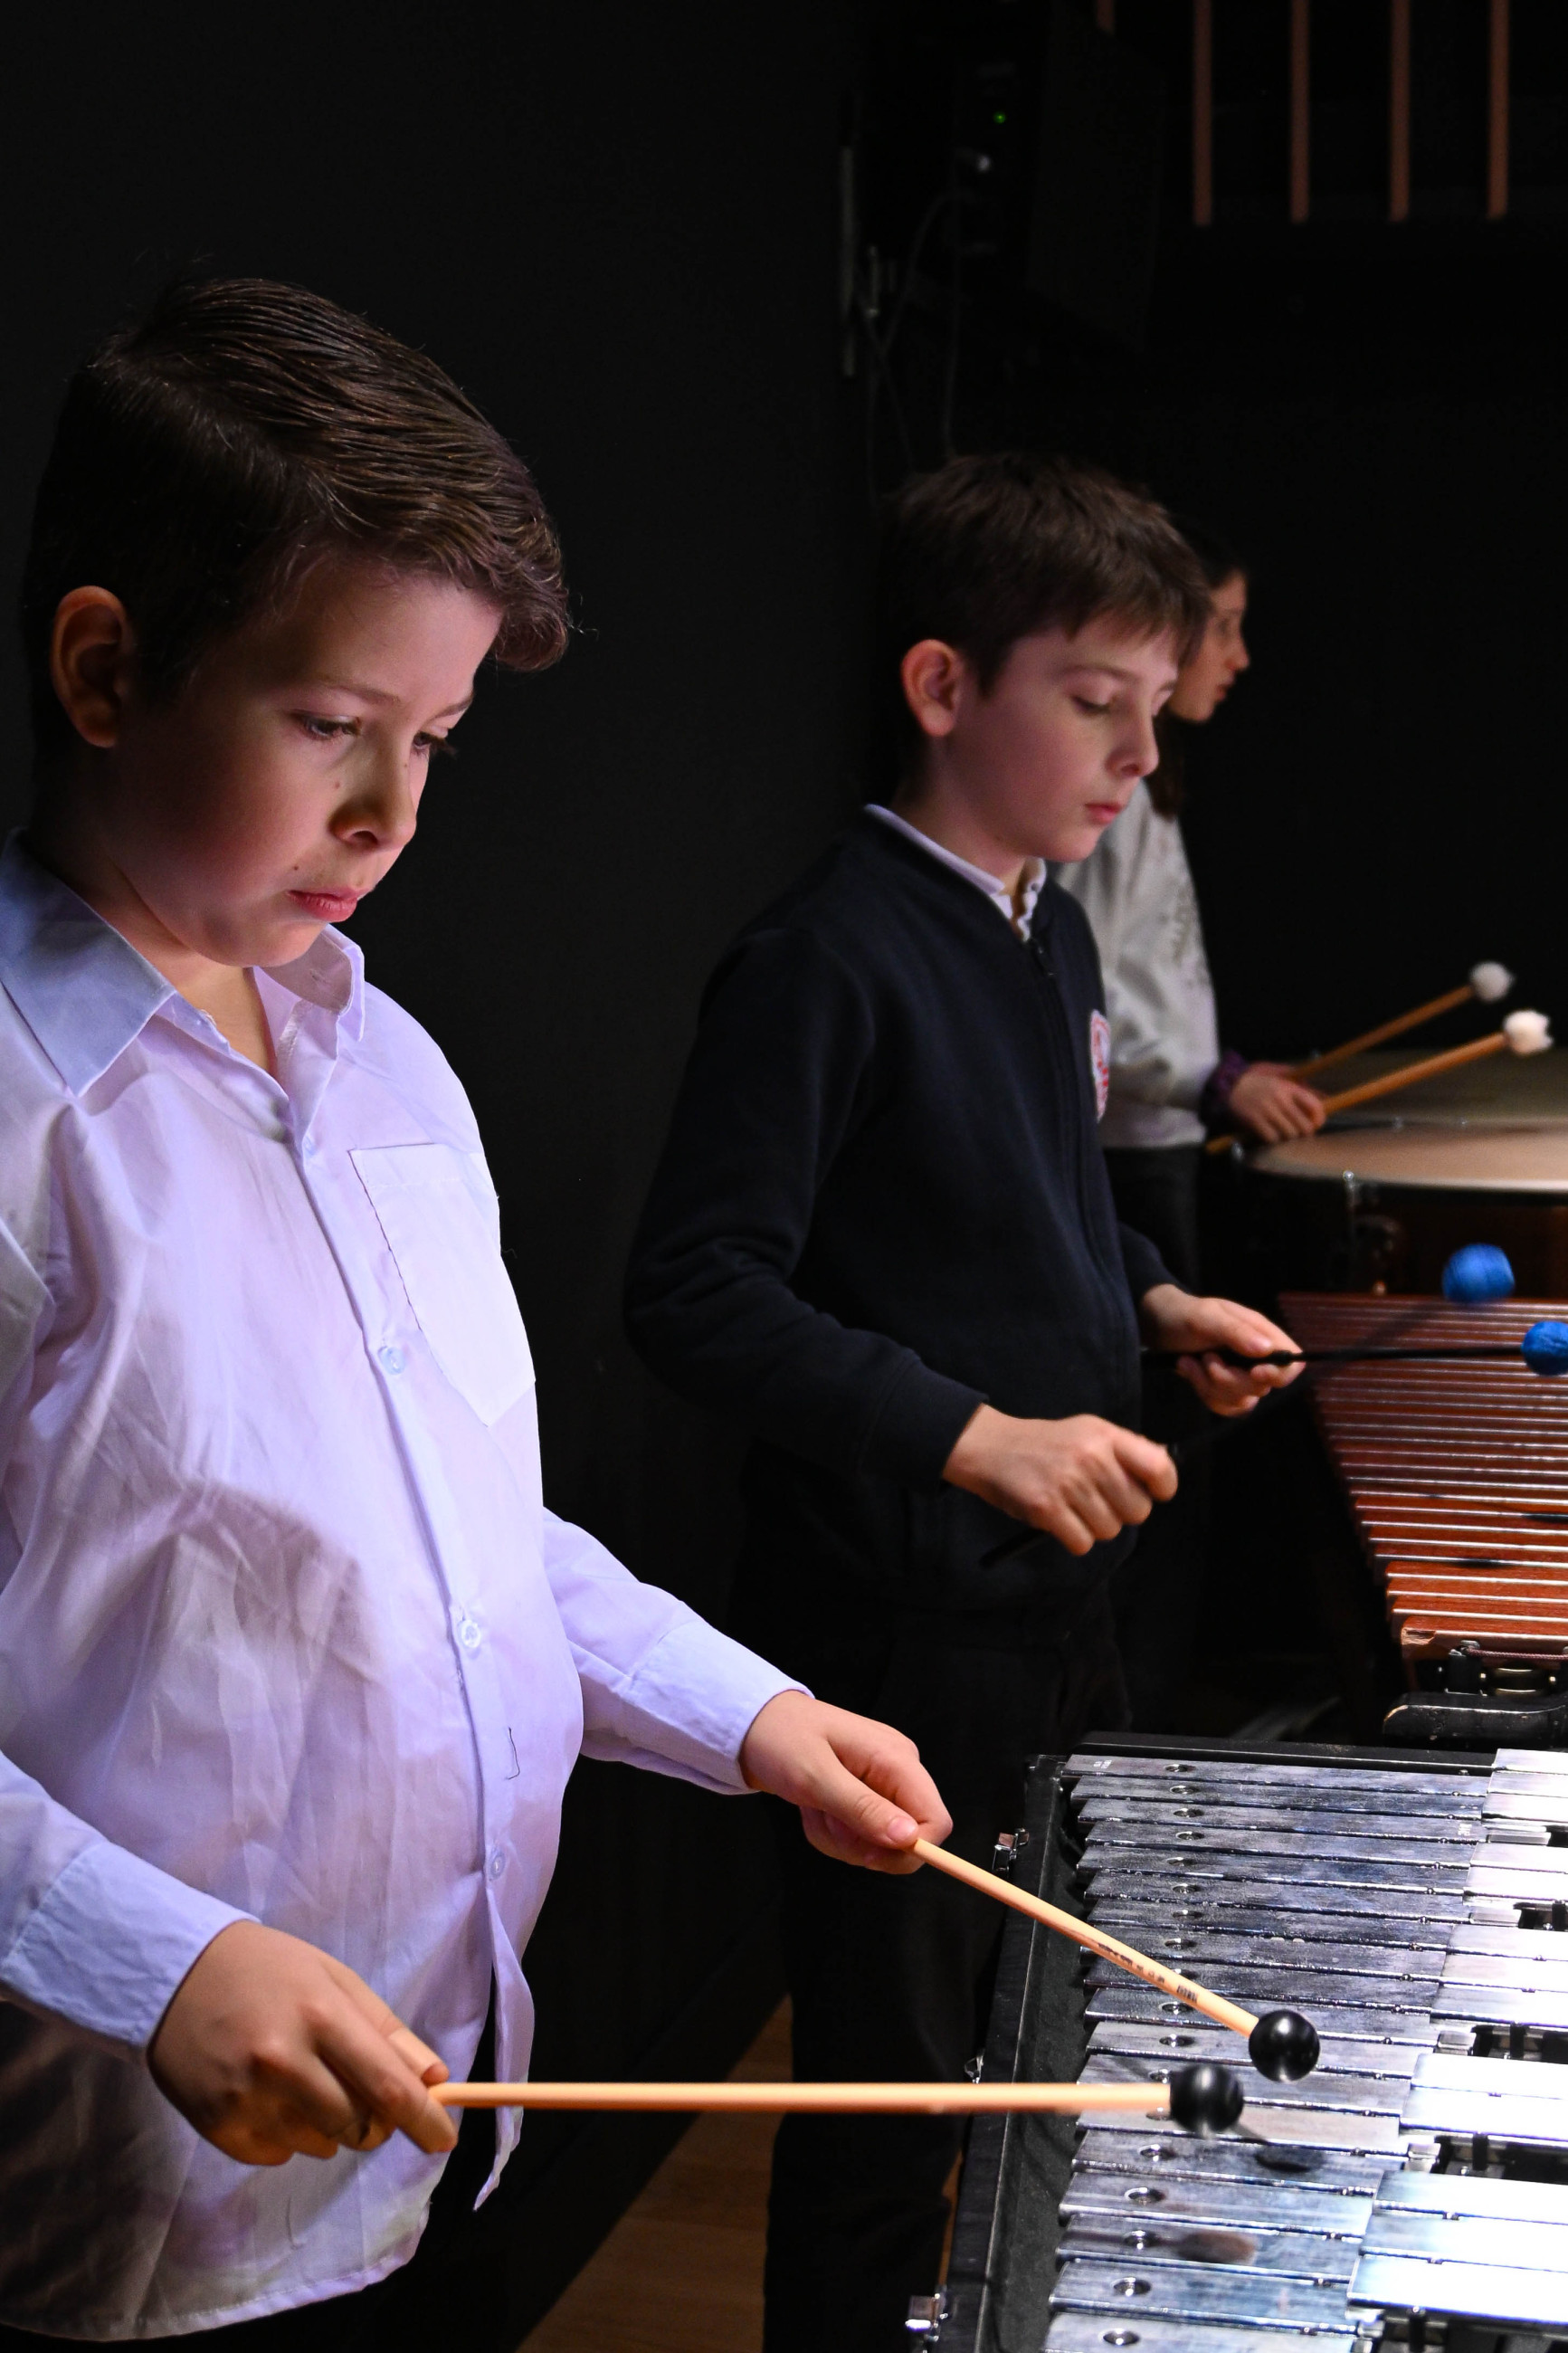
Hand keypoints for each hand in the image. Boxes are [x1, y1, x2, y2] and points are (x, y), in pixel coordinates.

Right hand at [148, 1920, 456, 2166]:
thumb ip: (386, 2030)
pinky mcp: (217, 2124)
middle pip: (357, 2126)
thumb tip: (434, 2078)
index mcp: (322, 2015)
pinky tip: (267, 2096)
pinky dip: (285, 2136)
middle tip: (365, 2101)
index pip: (389, 2087)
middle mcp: (284, 2060)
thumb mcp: (334, 1980)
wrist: (176, 1972)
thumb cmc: (268, 1970)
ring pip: (318, 2145)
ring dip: (327, 2128)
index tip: (444, 2141)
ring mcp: (246, 2096)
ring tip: (302, 2081)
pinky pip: (275, 2155)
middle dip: (375, 2124)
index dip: (424, 2121)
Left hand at [739, 1691, 951, 1874]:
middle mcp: (898, 1772)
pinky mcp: (866, 1797)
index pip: (936, 1820)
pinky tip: (814, 1807)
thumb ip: (863, 1808)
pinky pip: (861, 1837)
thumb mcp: (816, 1777)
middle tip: (825, 1817)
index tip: (868, 1856)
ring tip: (814, 1807)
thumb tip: (910, 1839)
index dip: (911, 1849)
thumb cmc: (783, 1741)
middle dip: (862, 1844)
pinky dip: (834, 1833)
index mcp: (897, 1759)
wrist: (756, 1726)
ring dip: (841, 1839)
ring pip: (879, 1845)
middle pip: (906, 1839)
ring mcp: (882, 1786)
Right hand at [943, 1402, 1175, 1555]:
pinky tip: (1059, 1518)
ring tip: (1072, 1505)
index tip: (1153, 1493)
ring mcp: (1069, 1484)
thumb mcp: (1087, 1431)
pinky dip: (1073, 1538)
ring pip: (1110, 1531)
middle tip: (1097, 1500)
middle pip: (1138, 1510)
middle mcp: (1091, 1457)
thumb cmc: (1045, 1444)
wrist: (990, 1447)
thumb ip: (1125, 1450)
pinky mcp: (1047, 1509)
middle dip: (1121, 1512)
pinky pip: (1082, 1543)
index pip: (1159, 1468)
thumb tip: (1163, 1472)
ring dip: (1094, 1526)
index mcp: (1105, 1435)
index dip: (1163, 1488)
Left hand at [1140, 1283, 1302, 1414]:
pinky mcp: (1225, 1391)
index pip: (1292, 1362)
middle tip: (1206, 1357)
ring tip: (1190, 1361)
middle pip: (1263, 1387)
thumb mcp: (1207, 1317)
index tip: (1254, 1372)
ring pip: (1243, 1401)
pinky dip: (1204, 1393)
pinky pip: (1225, 1407)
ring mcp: (1241, 1376)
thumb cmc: (1185, 1314)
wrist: (1160, 1326)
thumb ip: (1236, 1332)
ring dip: (1210, 1385)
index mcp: (1262, 1334)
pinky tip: (1190, 1371)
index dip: (1279, 1372)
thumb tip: (1266, 1349)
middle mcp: (1257, 1358)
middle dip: (1229, 1378)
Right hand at [1228, 1063, 1324, 1141]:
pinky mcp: (1255, 1121)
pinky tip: (1269, 1134)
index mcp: (1288, 1087)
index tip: (1315, 1123)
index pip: (1315, 1106)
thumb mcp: (1278, 1073)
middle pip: (1305, 1126)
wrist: (1227, 1085)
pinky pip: (1272, 1138)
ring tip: (1282, 1132)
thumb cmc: (1255, 1079)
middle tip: (1299, 1131)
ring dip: (1288, 1136)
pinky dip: (1273, 1139)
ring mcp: (1267, 1111)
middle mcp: (1280, 1099)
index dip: (1319, 1119)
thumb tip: (1322, 1095)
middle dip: (1304, 1131)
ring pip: (1290, 1134)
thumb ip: (1299, 1082)